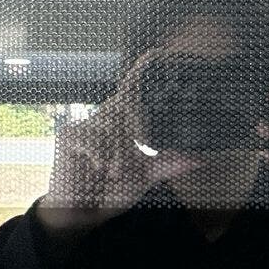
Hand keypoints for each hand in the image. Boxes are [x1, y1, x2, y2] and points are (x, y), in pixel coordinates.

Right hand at [34, 55, 197, 239]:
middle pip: (125, 107)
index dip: (141, 73)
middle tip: (135, 155)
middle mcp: (104, 119)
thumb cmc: (111, 190)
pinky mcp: (69, 136)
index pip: (132, 93)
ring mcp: (85, 125)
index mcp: (121, 123)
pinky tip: (101, 166)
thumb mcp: (144, 177)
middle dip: (136, 131)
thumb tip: (198, 158)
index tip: (155, 54)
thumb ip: (168, 164)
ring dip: (118, 151)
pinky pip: (91, 137)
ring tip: (115, 170)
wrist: (81, 214)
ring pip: (111, 125)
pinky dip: (100, 154)